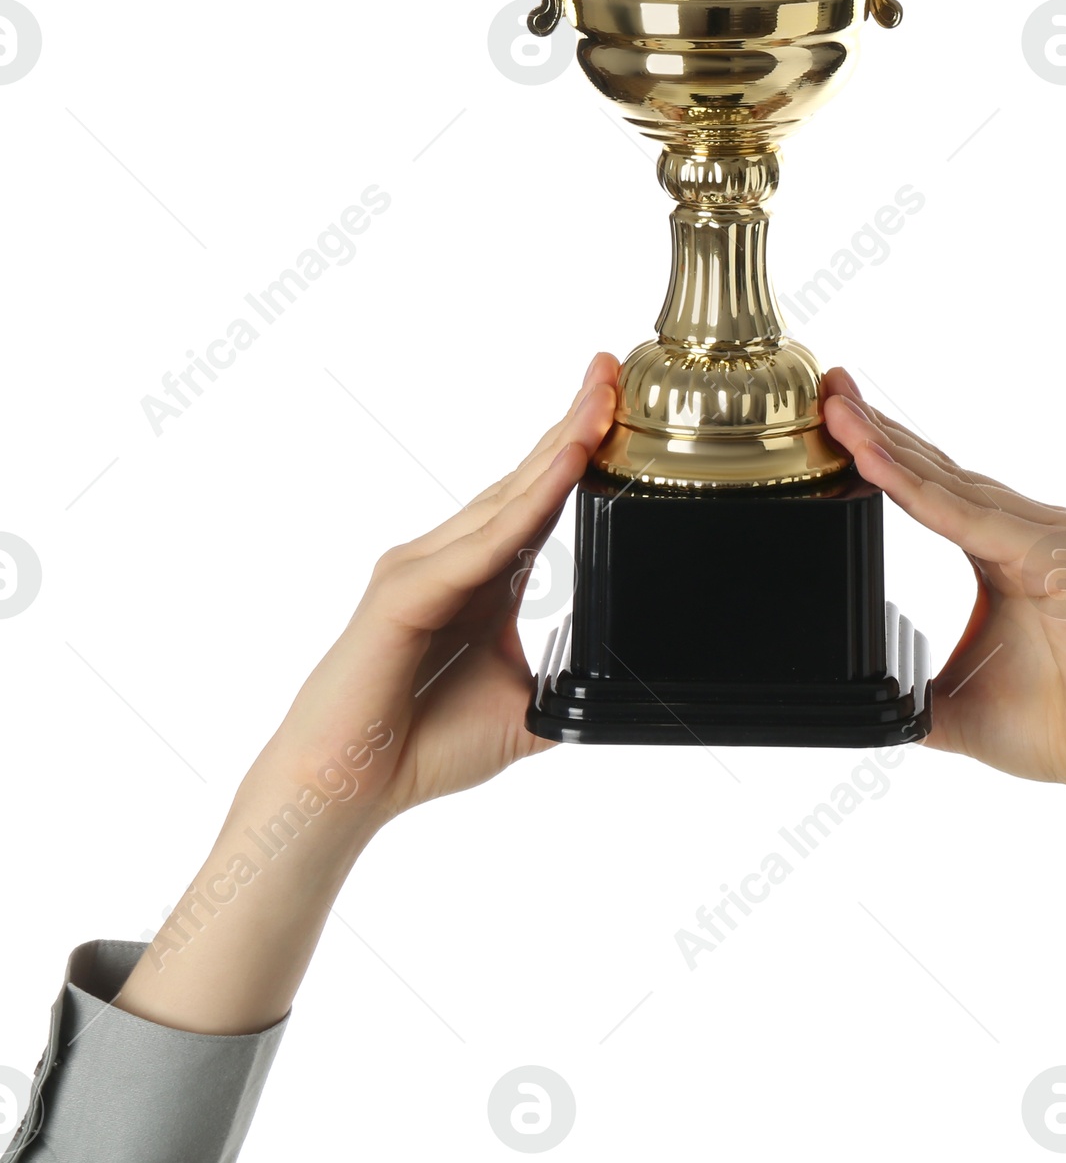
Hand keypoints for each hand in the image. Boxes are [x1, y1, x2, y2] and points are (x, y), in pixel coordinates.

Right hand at [115, 355, 617, 1034]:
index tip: (617, 403)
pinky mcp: (404, 592)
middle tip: (612, 369)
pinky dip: (529, 505)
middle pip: (524, 479)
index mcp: (481, 576)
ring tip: (600, 403)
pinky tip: (566, 470)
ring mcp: (422, 568)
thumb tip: (621, 684)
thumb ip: (564, 680)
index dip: (576, 451)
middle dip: (572, 423)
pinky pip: (483, 545)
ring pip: (507, 499)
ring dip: (558, 449)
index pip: (539, 499)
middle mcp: (450, 558)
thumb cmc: (421, 747)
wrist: (346, 792)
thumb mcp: (523, 706)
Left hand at [821, 370, 1065, 1035]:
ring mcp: (1053, 536)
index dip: (883, 452)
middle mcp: (1031, 530)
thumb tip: (862, 709)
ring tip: (839, 415)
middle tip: (827, 383)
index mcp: (1005, 551)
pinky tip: (878, 468)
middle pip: (938, 470)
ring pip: (953, 486)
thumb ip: (911, 694)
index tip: (832, 417)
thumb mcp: (956, 707)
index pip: (932, 489)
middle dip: (878, 427)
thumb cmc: (1060, 729)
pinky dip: (925, 496)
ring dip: (890, 449)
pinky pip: (979, 523)